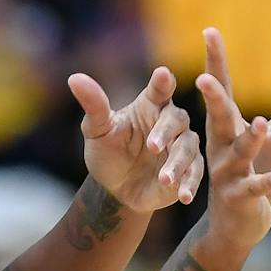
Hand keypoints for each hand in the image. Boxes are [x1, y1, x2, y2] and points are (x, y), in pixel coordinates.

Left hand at [70, 67, 203, 213]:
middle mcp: (170, 122)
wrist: (115, 189)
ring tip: (164, 179)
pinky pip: (195, 173)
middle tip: (152, 147)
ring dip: (177, 163)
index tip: (162, 74)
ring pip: (187, 147)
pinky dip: (190, 183)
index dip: (162, 82)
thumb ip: (93, 105)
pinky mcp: (189, 169)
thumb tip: (74, 78)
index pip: (158, 89)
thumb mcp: (96, 130)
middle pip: (176, 119)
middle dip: (165, 132)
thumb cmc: (107, 152)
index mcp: (150, 105)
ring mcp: (182, 145)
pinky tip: (184, 196)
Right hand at [197, 29, 270, 260]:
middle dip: (212, 98)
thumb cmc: (258, 168)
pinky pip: (255, 188)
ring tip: (260, 123)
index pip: (222, 89)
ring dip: (249, 140)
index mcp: (228, 126)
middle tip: (204, 78)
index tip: (209, 31)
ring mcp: (229, 172)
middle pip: (217, 117)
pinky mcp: (240, 196)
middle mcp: (223, 145)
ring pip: (238, 153)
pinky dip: (267, 182)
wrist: (238, 222)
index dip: (216, 61)